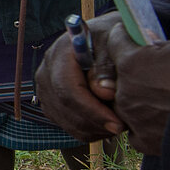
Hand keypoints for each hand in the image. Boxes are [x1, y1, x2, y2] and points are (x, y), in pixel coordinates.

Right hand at [34, 11, 123, 143]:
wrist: (108, 38)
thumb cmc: (116, 38)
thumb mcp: (117, 44)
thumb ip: (108, 66)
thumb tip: (103, 92)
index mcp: (60, 52)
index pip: (68, 89)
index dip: (92, 110)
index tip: (118, 124)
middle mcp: (47, 70)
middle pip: (63, 107)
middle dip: (94, 123)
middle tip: (123, 128)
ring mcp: (46, 87)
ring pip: (64, 120)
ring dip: (92, 129)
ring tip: (118, 124)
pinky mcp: (51, 101)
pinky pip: (65, 124)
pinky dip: (86, 130)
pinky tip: (106, 124)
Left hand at [101, 26, 169, 154]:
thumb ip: (161, 46)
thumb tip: (149, 42)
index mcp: (131, 63)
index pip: (115, 43)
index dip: (125, 38)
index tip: (130, 37)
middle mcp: (124, 91)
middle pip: (119, 78)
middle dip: (134, 74)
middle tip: (156, 74)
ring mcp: (132, 118)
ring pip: (126, 106)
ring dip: (139, 101)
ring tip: (166, 101)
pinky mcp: (144, 141)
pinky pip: (136, 132)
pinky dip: (147, 127)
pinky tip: (166, 122)